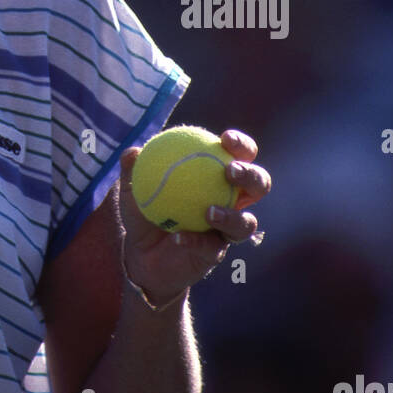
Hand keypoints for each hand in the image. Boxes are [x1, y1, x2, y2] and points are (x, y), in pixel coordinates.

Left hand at [118, 128, 271, 308]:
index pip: (240, 155)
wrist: (141, 252)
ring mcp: (227, 230)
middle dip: (251, 175)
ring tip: (209, 211)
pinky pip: (211, 247)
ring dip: (231, 215)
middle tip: (229, 171)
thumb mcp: (134, 187)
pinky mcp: (216, 254)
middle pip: (259, 185)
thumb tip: (133, 152)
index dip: (241, 145)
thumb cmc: (145, 209)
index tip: (225, 138)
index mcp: (218, 176)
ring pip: (246, 223)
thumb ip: (133, 169)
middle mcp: (232, 201)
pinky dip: (194, 241)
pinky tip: (178, 237)